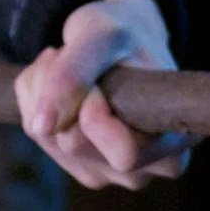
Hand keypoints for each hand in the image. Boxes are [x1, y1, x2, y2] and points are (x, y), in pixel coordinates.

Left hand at [15, 0, 191, 189]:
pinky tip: (62, 86)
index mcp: (173, 143)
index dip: (95, 114)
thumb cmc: (123, 37)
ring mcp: (108, 173)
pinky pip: (38, 136)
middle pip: (75, 145)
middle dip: (63, 92)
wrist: (121, 41)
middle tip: (74, 56)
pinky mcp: (77, 166)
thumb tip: (42, 126)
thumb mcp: (101, 36)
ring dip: (45, 93)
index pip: (124, 153)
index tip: (97, 79)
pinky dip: (36, 102)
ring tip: (72, 66)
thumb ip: (73, 76)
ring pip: (51, 140)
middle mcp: (144, 169)